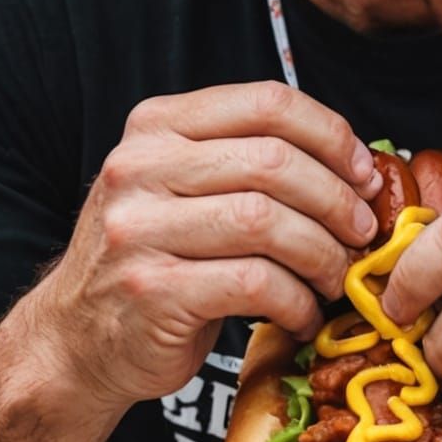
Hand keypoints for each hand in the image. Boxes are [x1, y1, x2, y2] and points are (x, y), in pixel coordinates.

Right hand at [37, 83, 383, 410]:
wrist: (77, 339)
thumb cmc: (156, 258)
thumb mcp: (183, 186)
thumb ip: (248, 161)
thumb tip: (358, 164)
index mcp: (156, 125)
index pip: (265, 103)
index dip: (331, 135)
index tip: (363, 173)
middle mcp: (139, 167)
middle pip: (273, 162)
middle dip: (336, 199)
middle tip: (362, 232)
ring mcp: (139, 229)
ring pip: (266, 222)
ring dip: (322, 254)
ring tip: (336, 277)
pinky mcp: (152, 291)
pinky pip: (254, 285)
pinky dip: (295, 302)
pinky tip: (301, 314)